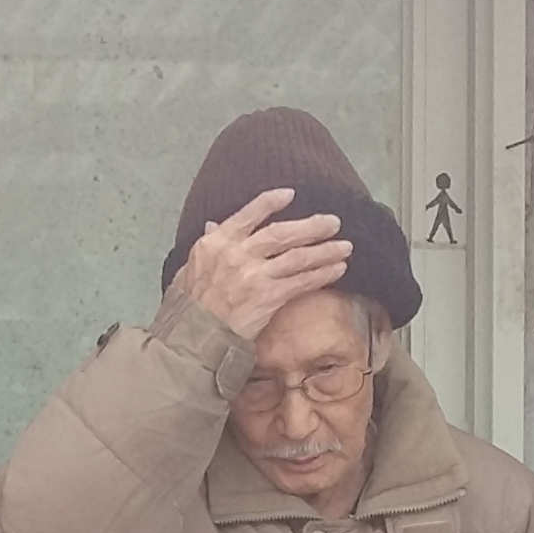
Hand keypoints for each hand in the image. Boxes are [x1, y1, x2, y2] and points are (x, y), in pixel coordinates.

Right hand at [170, 188, 353, 344]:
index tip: (290, 194)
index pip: (247, 215)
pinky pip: (301, 282)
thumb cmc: (188, 307)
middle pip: (281, 233)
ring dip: (324, 250)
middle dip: (311, 227)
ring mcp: (254, 275)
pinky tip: (338, 270)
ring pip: (297, 256)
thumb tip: (214, 224)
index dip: (270, 203)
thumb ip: (208, 245)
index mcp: (216, 243)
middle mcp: (237, 254)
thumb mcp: (189, 268)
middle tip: (333, 222)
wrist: (193, 338)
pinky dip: (321, 274)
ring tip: (345, 247)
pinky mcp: (268, 297)